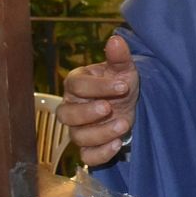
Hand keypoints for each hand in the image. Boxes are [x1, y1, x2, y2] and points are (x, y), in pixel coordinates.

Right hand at [59, 34, 138, 164]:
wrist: (130, 104)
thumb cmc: (120, 83)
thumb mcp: (124, 69)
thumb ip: (119, 57)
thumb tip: (116, 39)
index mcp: (76, 85)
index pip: (76, 85)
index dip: (98, 86)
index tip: (123, 85)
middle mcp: (71, 107)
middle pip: (66, 114)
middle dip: (87, 113)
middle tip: (110, 108)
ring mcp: (78, 129)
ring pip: (77, 137)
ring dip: (100, 133)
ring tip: (123, 124)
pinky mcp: (89, 147)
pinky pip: (87, 157)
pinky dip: (101, 154)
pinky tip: (118, 144)